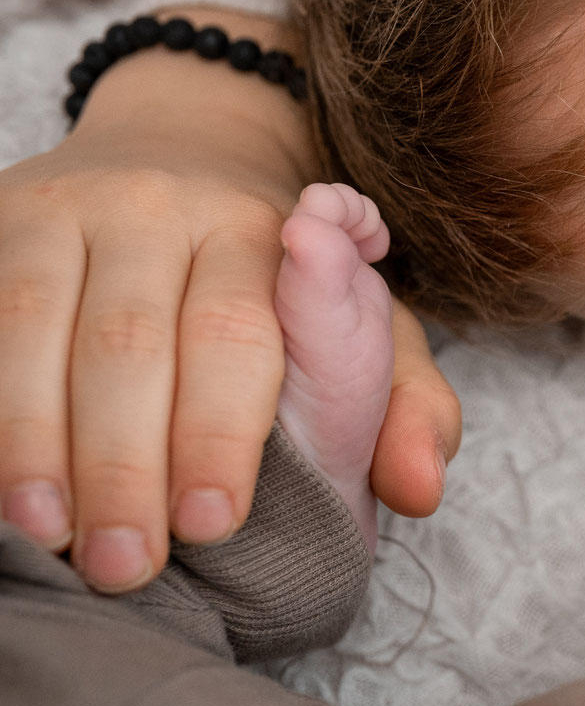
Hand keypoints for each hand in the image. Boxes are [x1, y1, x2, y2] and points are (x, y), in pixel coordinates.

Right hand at [0, 8, 459, 591]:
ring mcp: (61, 212)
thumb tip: (422, 487)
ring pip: (30, 324)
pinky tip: (0, 482)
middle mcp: (155, 207)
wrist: (184, 142)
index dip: (219, 432)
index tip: (212, 522)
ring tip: (49, 536)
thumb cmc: (279, 278)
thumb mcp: (368, 323)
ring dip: (32, 441)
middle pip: (128, 341)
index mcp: (258, 228)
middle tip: (128, 564)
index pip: (235, 334)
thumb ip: (405, 405)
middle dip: (124, 464)